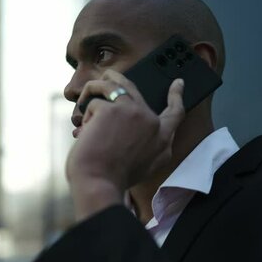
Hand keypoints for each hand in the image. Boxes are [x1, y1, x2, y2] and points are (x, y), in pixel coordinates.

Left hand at [66, 70, 185, 220]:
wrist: (99, 184)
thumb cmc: (111, 179)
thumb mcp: (142, 166)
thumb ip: (144, 145)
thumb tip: (126, 126)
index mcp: (162, 141)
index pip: (175, 113)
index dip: (176, 96)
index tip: (177, 83)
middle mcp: (153, 124)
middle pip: (135, 90)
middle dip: (116, 80)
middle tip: (105, 77)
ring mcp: (134, 113)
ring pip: (113, 85)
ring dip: (94, 88)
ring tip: (83, 99)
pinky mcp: (113, 110)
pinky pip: (94, 102)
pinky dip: (85, 116)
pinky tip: (83, 131)